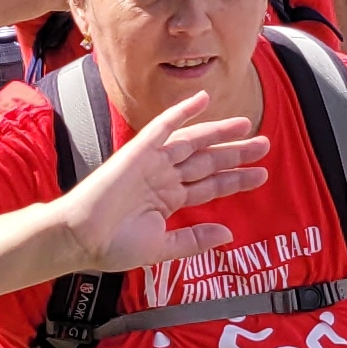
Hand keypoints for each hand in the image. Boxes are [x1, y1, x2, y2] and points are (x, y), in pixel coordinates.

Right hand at [48, 89, 268, 273]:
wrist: (81, 238)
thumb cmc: (113, 246)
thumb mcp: (162, 248)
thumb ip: (195, 240)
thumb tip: (228, 234)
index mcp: (168, 200)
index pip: (210, 186)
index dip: (236, 180)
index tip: (261, 175)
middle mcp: (164, 178)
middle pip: (207, 161)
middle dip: (236, 154)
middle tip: (265, 145)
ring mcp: (152, 163)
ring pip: (193, 143)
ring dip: (219, 133)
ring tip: (246, 126)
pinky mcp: (139, 150)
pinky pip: (163, 125)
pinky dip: (182, 111)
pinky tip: (202, 99)